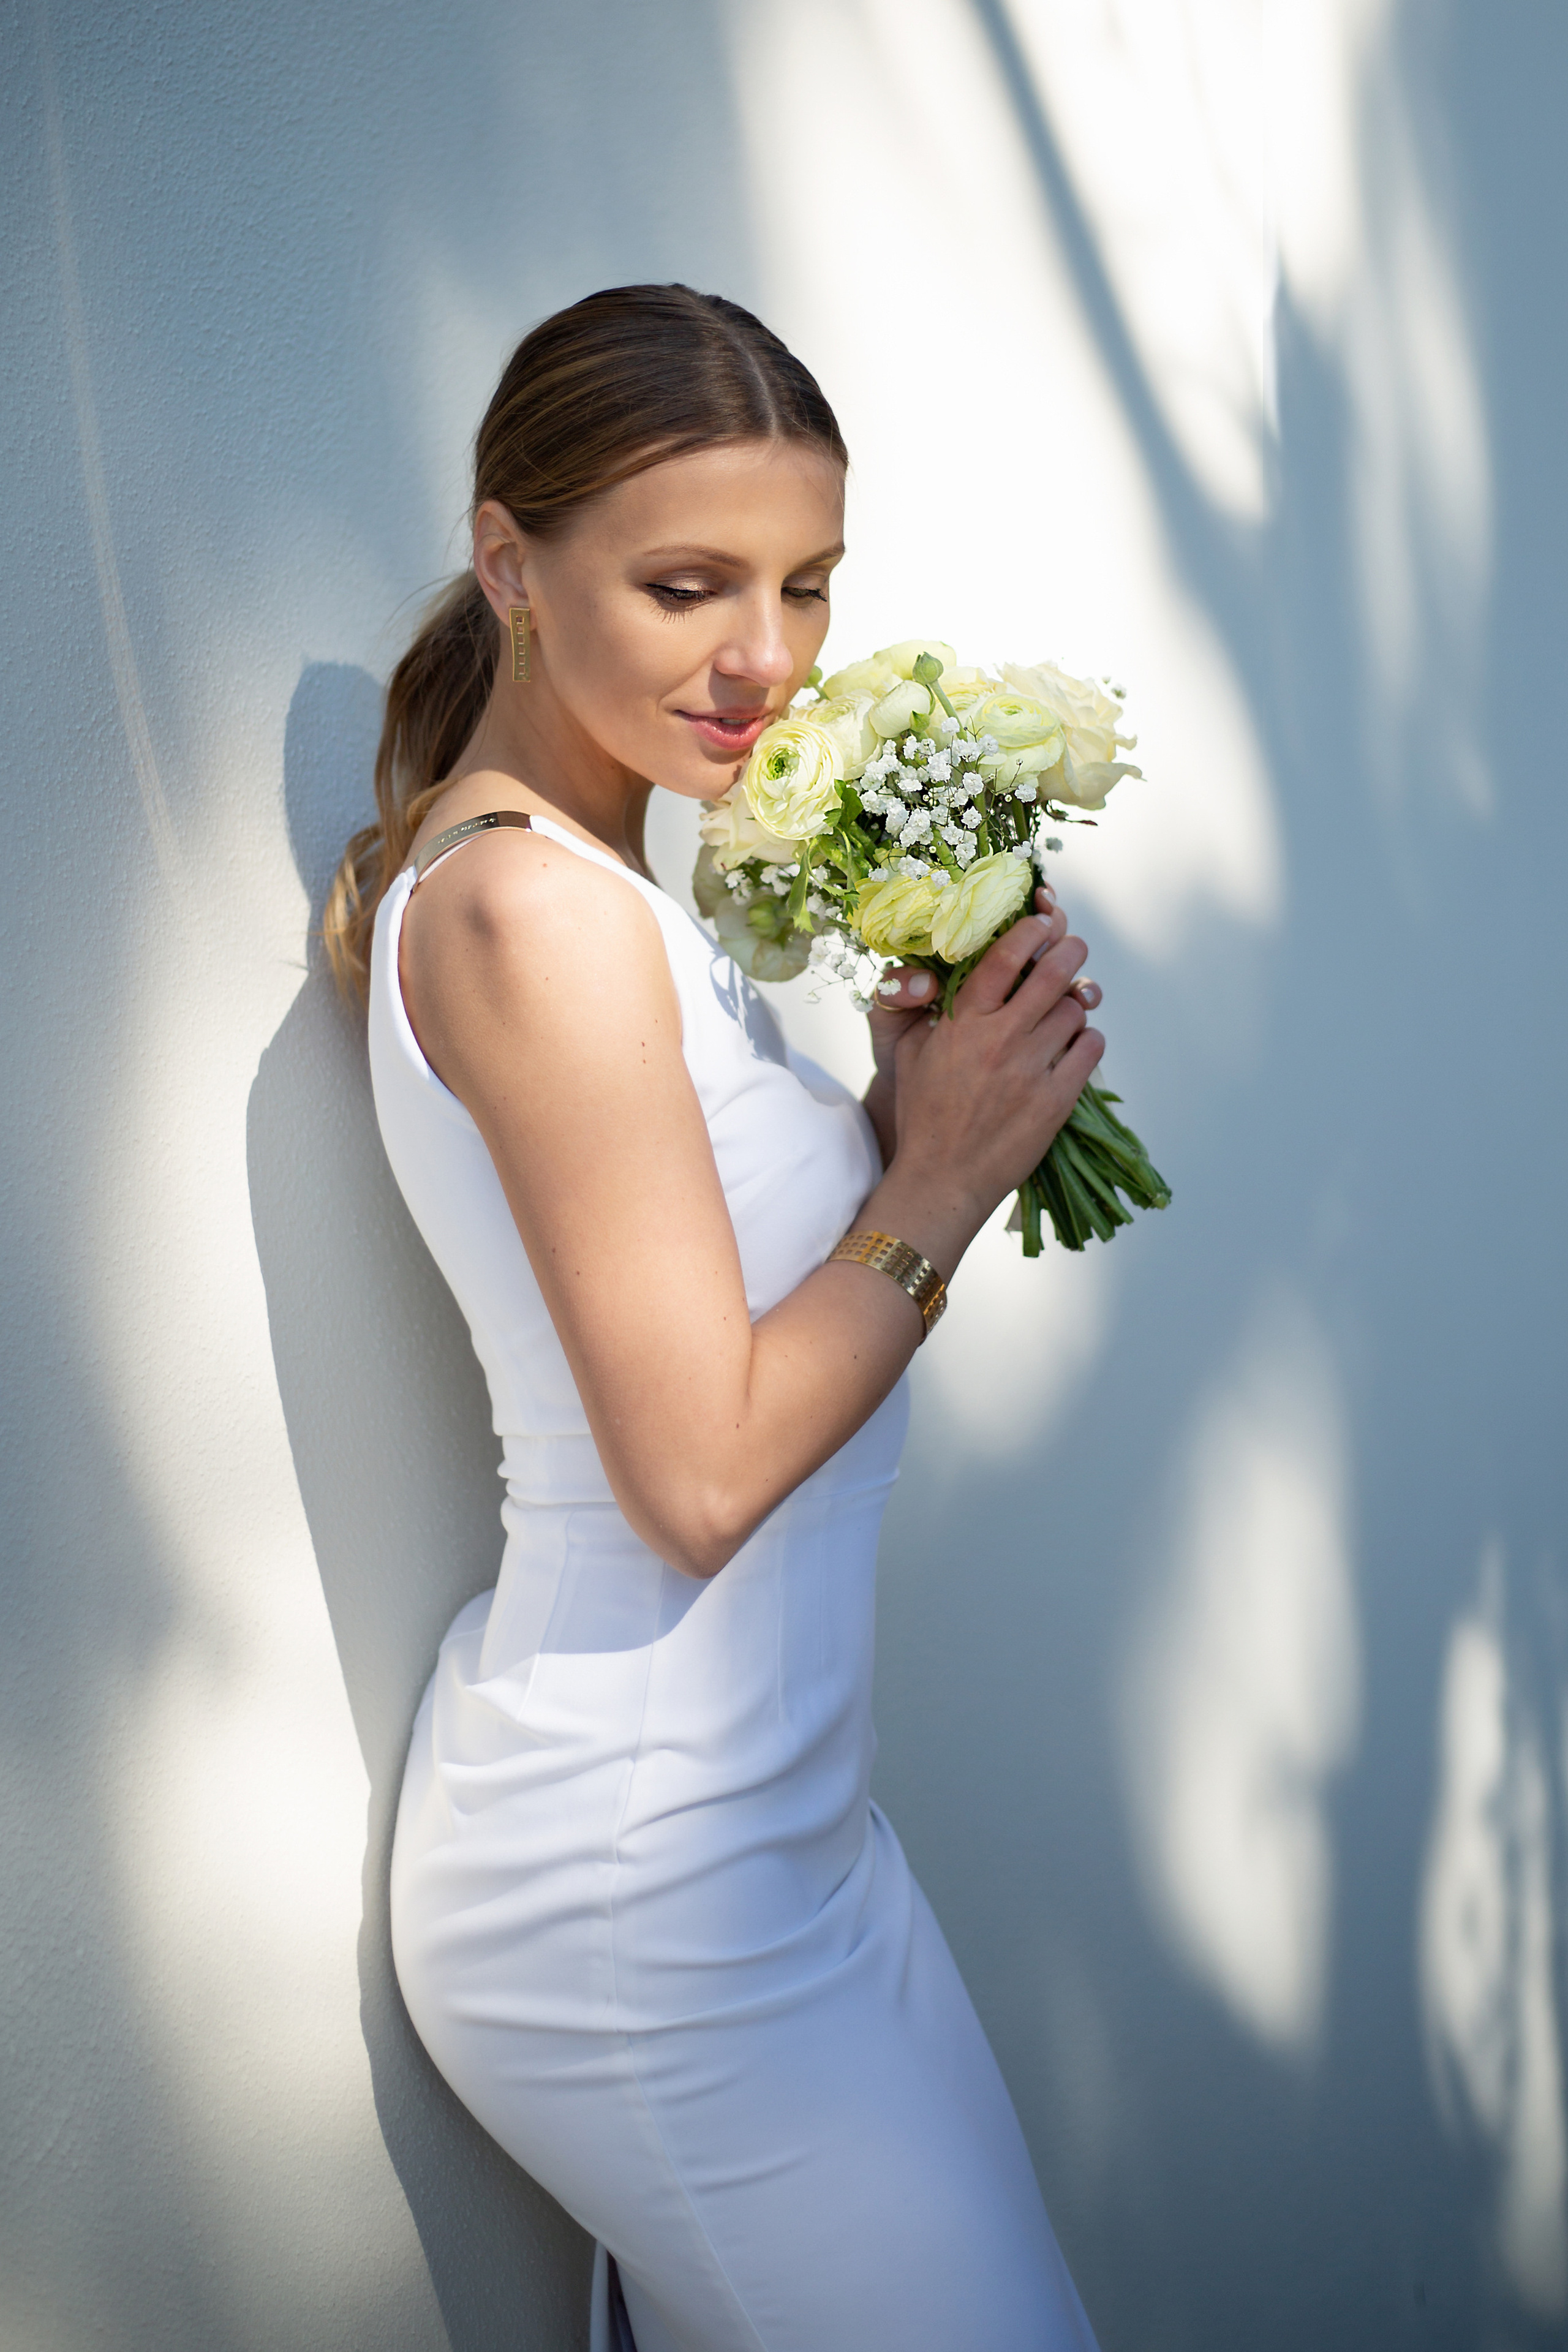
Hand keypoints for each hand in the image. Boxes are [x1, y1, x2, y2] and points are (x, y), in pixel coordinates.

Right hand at [861, 886, 1101, 1167]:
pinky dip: (1088, 1038)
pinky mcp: (1056, 1100)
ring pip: (1075, 1010)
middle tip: (1074, 947)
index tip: (1041, 923)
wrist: (942, 1178)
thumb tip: (946, 971)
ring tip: (1068, 1006)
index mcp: (964, 1023)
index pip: (1004, 957)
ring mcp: (1032, 1070)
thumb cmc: (923, 1114)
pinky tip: (1077, 1042)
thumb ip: (931, 1008)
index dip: (1030, 931)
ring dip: (1076, 1001)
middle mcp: (1000, 1040)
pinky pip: (1090, 1048)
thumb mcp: (911, 1053)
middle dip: (1070, 951)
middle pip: (1052, 974)